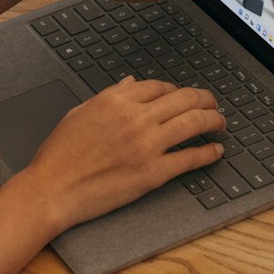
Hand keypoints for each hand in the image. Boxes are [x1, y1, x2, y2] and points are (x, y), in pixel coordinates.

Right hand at [12, 78, 224, 233]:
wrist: (52, 188)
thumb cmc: (60, 154)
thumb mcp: (80, 113)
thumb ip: (109, 96)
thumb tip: (131, 84)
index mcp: (116, 100)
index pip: (160, 86)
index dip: (177, 90)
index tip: (183, 97)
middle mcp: (135, 118)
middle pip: (184, 99)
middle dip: (205, 99)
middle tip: (212, 104)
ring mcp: (146, 145)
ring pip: (194, 123)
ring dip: (214, 120)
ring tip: (220, 123)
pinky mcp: (153, 173)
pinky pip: (190, 158)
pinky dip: (208, 153)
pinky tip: (215, 151)